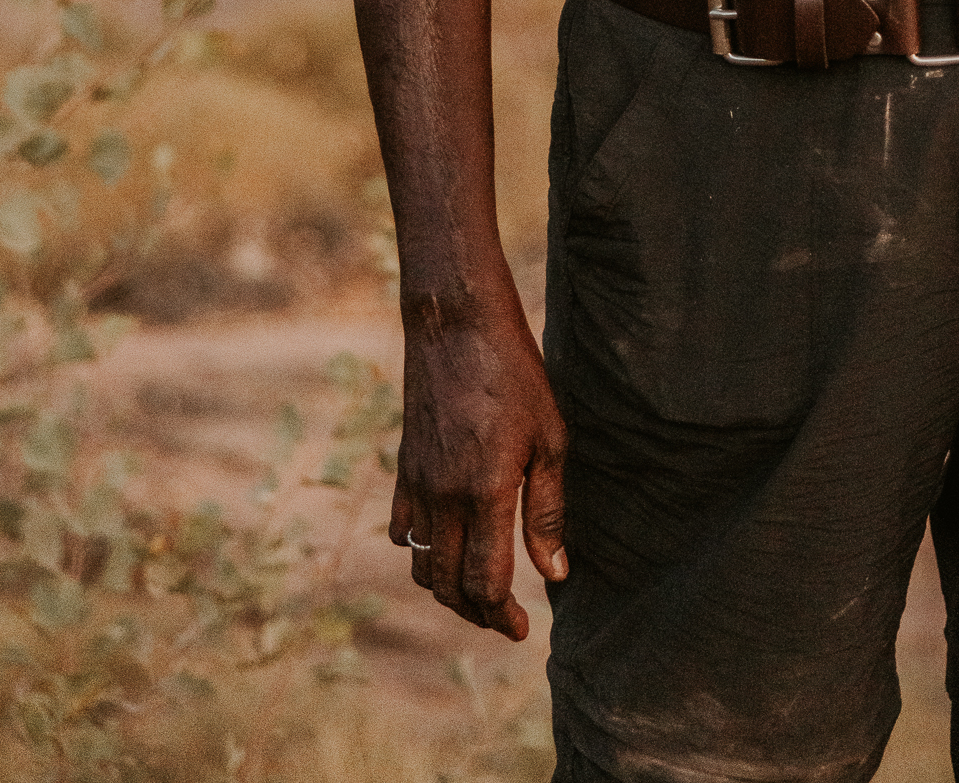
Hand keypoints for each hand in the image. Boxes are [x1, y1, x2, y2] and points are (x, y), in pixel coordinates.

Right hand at [392, 295, 568, 638]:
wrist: (457, 328)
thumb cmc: (516, 376)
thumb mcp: (549, 438)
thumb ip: (547, 510)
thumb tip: (555, 573)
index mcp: (486, 493)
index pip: (486, 583)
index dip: (503, 616)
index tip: (522, 629)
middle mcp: (445, 498)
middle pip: (451, 586)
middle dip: (478, 613)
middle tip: (505, 619)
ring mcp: (418, 486)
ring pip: (422, 567)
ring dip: (448, 591)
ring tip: (478, 593)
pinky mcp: (404, 470)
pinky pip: (403, 533)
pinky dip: (421, 555)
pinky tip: (446, 550)